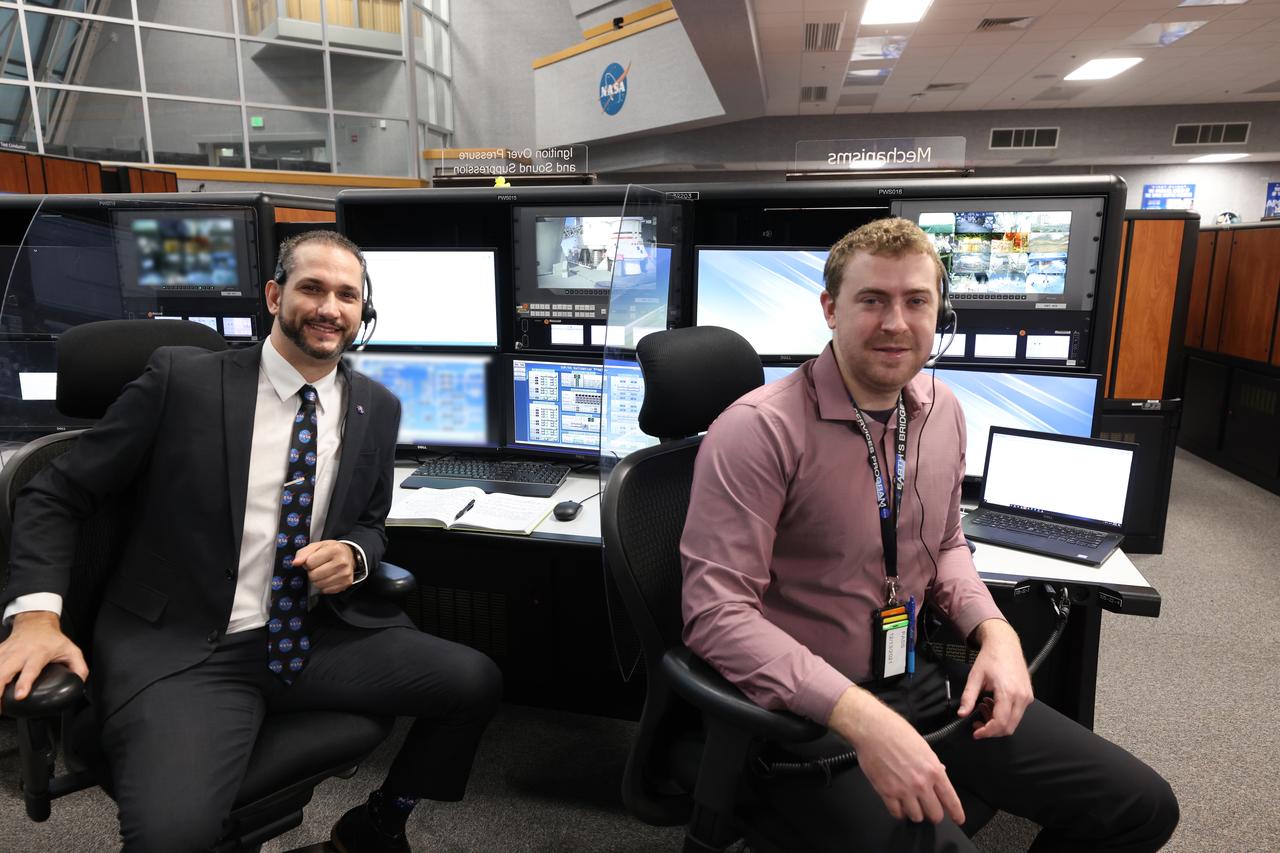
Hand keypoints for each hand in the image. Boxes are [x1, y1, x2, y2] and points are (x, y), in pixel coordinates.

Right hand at [0, 611, 88, 713]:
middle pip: (4, 671)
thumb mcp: (71, 651)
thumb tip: (79, 684)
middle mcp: (20, 653)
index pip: (31, 669)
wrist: (36, 623)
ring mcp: (7, 652)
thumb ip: (78, 668)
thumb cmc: (53, 639)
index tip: (20, 695)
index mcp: (39, 653)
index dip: (25, 682)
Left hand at [293, 540, 355, 594]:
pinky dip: (324, 586)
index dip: (308, 562)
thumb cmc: (331, 550)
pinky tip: (329, 577)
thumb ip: (303, 553)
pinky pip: (326, 590)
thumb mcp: (317, 546)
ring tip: (323, 572)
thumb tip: (296, 563)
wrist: (349, 554)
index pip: (310, 562)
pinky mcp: (346, 583)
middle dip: (312, 572)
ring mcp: (345, 574)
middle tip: (318, 567)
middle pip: (314, 575)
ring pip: (319, 584)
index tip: (313, 560)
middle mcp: (342, 562)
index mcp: (334, 550)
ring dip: (317, 580)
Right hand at [829, 686, 964, 824]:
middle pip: (935, 814)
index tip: (958, 819)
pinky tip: (898, 805)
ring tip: (911, 804)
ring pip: (916, 817)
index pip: (951, 800)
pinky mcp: (886, 792)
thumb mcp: (923, 746)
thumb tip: (939, 773)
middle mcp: (921, 784)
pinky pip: (897, 813)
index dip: (956, 813)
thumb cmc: (896, 731)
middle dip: (933, 813)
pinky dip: (899, 812)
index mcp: (933, 770)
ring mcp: (903, 790)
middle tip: (928, 808)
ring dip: (915, 813)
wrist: (873, 729)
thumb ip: (932, 765)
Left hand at [958, 618, 1032, 738]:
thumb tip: (962, 713)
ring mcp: (1027, 696)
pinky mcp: (1028, 695)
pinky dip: (1004, 714)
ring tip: (984, 706)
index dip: (987, 732)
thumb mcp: (974, 677)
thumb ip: (968, 698)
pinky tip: (993, 703)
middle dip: (991, 730)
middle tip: (978, 723)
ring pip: (1014, 722)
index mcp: (1008, 692)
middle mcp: (1021, 696)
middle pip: (1009, 727)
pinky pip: (1018, 713)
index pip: (1000, 723)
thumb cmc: (991, 657)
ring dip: (997, 721)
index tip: (976, 733)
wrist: (1004, 644)